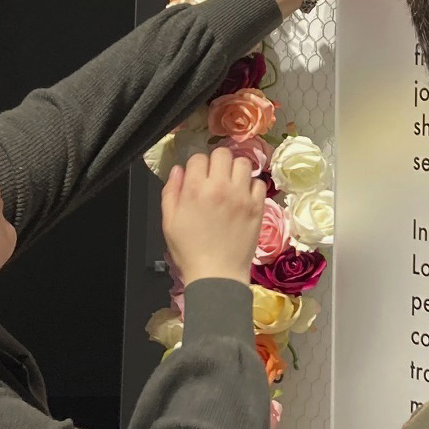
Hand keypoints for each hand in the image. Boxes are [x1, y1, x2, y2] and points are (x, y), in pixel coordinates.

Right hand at [161, 148, 266, 285]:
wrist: (217, 274)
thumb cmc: (189, 250)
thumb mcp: (169, 221)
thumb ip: (171, 191)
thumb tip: (178, 170)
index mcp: (196, 189)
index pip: (199, 157)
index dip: (197, 166)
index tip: (198, 177)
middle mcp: (221, 187)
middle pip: (223, 153)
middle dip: (217, 162)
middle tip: (215, 176)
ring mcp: (242, 196)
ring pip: (243, 163)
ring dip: (236, 170)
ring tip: (231, 183)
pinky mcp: (258, 206)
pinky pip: (259, 182)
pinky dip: (251, 186)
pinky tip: (243, 197)